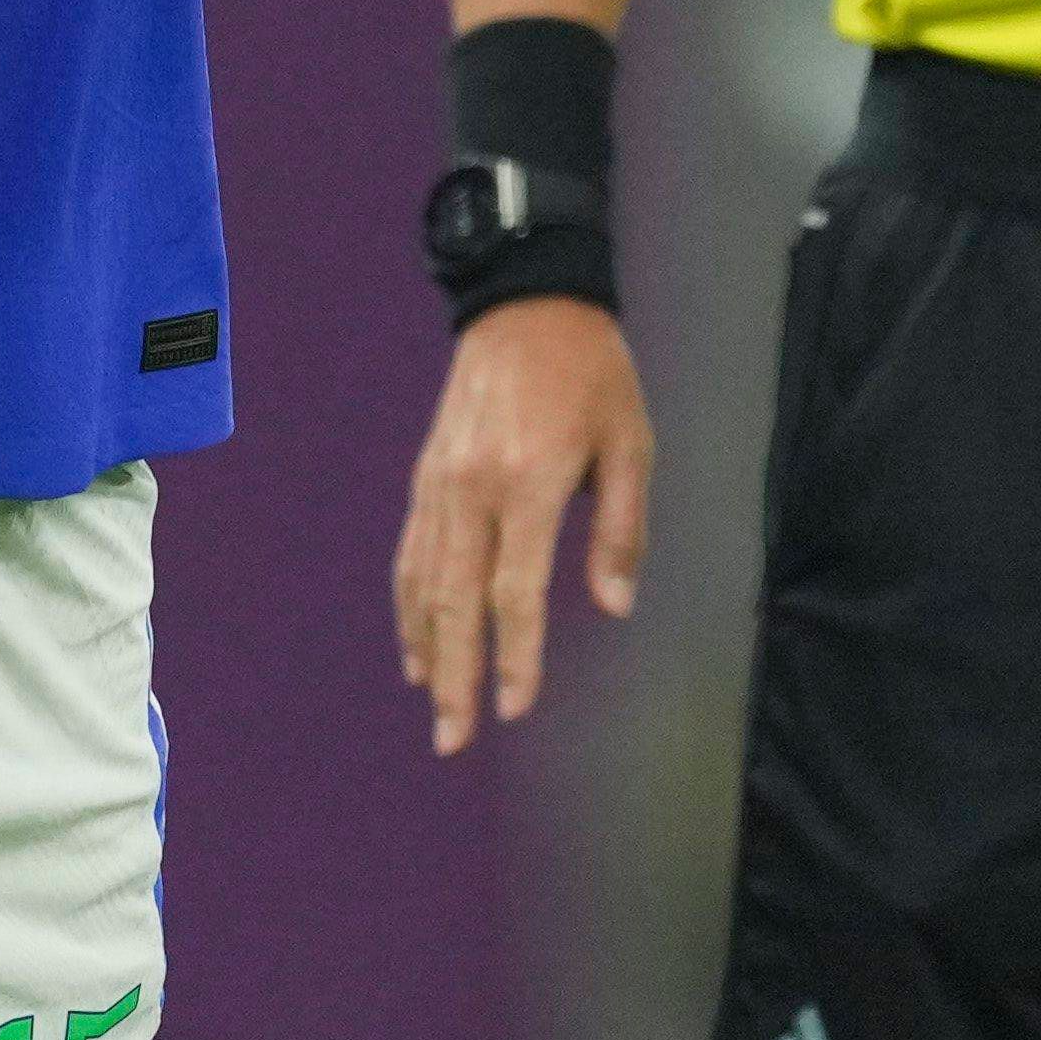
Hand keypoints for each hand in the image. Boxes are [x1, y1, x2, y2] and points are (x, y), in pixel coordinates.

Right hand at [395, 295, 651, 757]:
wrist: (526, 300)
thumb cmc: (591, 372)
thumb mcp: (630, 440)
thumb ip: (621, 527)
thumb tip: (614, 605)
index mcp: (528, 480)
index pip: (515, 589)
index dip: (516, 655)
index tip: (515, 708)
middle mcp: (473, 487)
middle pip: (456, 601)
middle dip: (455, 676)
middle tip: (453, 739)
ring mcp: (441, 482)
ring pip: (424, 583)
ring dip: (427, 650)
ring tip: (434, 706)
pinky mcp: (426, 475)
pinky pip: (412, 552)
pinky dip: (409, 604)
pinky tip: (416, 643)